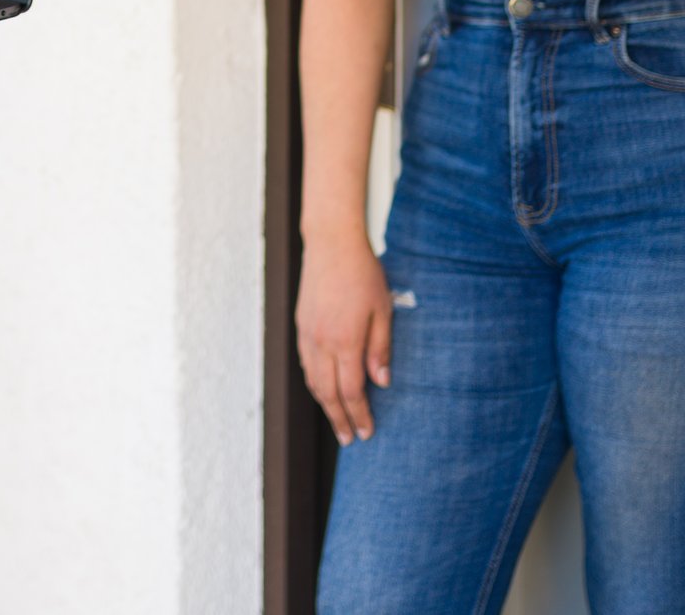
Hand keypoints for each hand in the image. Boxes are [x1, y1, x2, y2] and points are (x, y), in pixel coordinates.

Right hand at [295, 233, 391, 444]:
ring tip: (338, 421)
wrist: (331, 244)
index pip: (351, 392)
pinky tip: (323, 388)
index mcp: (345, 342)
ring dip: (325, 405)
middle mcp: (322, 343)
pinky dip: (314, 382)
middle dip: (340, 419)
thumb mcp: (383, 310)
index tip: (367, 433)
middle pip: (328, 393)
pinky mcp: (301, 325)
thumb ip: (380, 348)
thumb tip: (382, 382)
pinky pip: (306, 363)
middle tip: (350, 439)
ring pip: (313, 381)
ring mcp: (308, 334)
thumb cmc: (363, 273)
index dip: (359, 415)